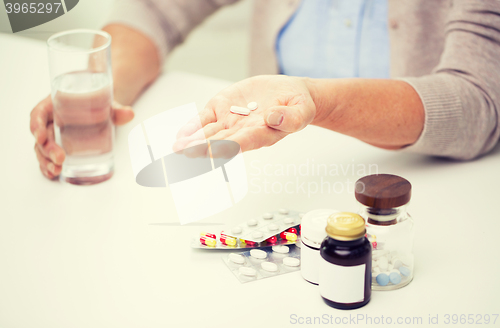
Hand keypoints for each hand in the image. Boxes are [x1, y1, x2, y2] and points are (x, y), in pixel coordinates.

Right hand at [30, 95, 134, 178]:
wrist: (103, 108)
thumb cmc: (100, 103)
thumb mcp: (108, 104)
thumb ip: (117, 110)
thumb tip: (130, 113)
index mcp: (55, 105)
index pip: (38, 113)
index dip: (36, 125)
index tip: (40, 136)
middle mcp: (51, 121)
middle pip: (42, 136)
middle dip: (47, 149)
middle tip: (60, 159)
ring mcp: (54, 135)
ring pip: (42, 149)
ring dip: (46, 162)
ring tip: (56, 171)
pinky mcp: (60, 147)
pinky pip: (49, 157)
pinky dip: (48, 167)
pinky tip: (53, 174)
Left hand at [174, 75, 315, 154]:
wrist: (288, 94)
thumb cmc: (297, 105)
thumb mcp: (302, 110)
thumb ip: (291, 117)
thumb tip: (274, 117)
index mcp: (262, 134)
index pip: (243, 143)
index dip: (228, 147)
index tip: (213, 151)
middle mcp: (243, 131)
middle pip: (221, 142)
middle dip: (203, 148)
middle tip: (187, 153)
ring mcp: (230, 121)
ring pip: (208, 133)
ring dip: (193, 141)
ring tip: (177, 148)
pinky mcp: (222, 108)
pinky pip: (204, 119)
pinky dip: (192, 126)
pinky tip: (181, 135)